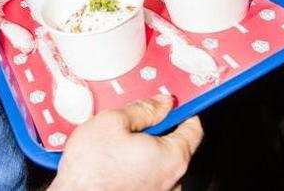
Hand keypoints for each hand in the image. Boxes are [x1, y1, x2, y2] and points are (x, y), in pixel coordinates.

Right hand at [50, 94, 202, 190]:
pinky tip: (113, 164)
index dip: (182, 109)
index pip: (194, 128)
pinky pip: (146, 178)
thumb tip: (161, 102)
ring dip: (142, 151)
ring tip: (115, 145)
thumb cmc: (90, 169)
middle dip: (155, 131)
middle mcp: (172, 181)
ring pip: (157, 163)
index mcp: (172, 157)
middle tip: (132, 121)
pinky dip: (134, 168)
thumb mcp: (113, 121)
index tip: (173, 102)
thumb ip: (143, 108)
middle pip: (173, 146)